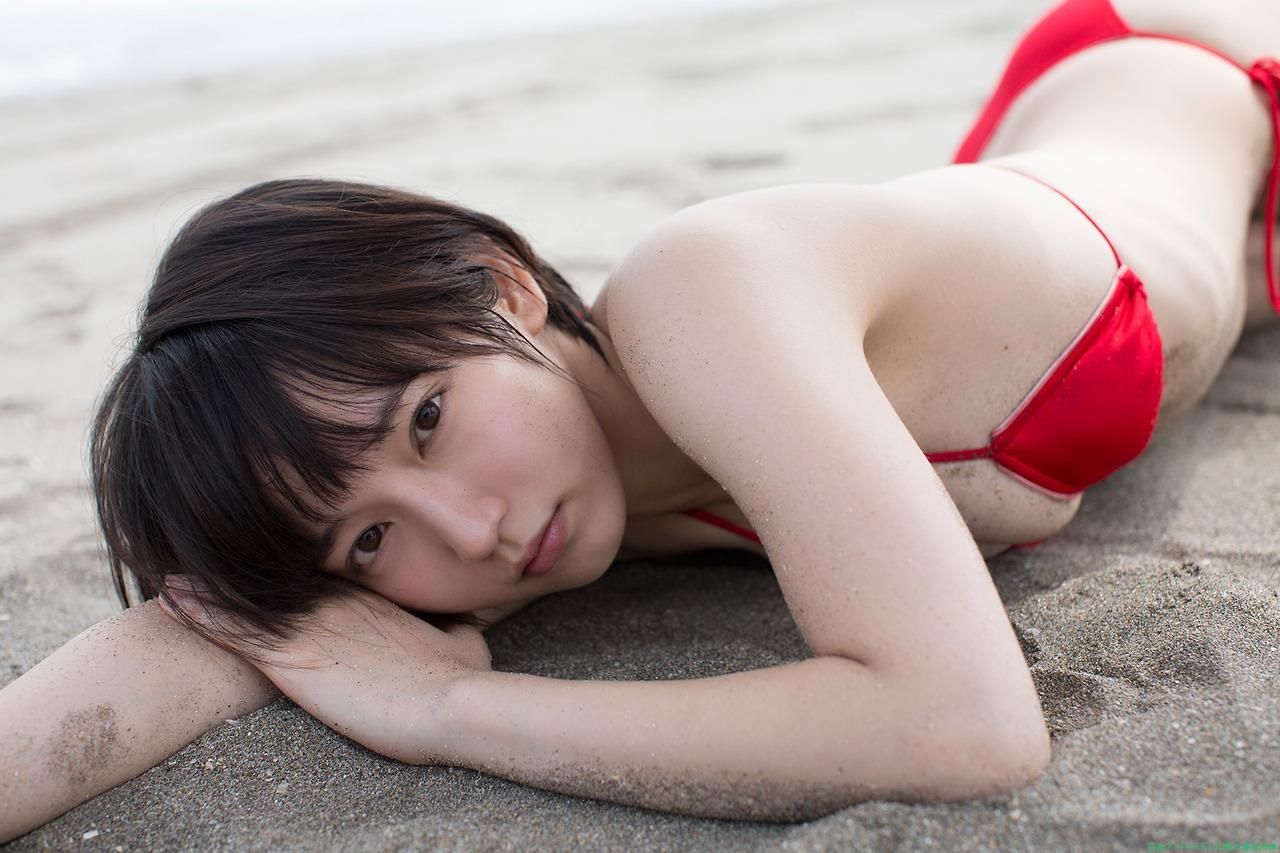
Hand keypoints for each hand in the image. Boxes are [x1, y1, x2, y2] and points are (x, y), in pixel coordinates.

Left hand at [159, 581, 491, 763]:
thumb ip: (454, 628)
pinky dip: (200, 612)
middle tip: (203, 550)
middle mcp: (335, 604)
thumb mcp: (464, 642)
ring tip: (172, 572)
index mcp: (370, 601)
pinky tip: (170, 597)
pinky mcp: (293, 659)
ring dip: (208, 586)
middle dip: (242, 572)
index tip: (265, 555)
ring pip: (249, 599)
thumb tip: (465, 621)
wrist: (450, 702)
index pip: (322, 580)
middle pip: (280, 582)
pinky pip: (234, 631)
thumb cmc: (458, 678)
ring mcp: (312, 627)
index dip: (291, 570)